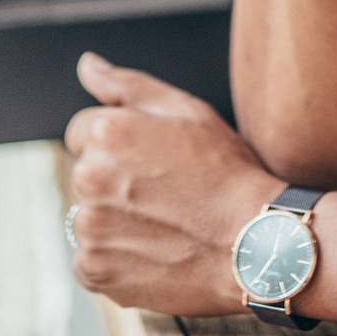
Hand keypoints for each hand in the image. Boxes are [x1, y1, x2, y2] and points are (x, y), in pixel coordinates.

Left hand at [64, 53, 283, 315]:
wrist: (253, 245)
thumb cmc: (227, 173)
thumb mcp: (187, 111)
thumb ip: (128, 84)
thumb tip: (87, 64)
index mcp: (107, 133)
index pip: (83, 131)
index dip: (121, 143)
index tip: (152, 161)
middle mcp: (89, 178)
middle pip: (86, 174)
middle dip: (115, 179)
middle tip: (166, 193)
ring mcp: (90, 228)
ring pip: (90, 217)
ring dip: (116, 220)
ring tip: (165, 225)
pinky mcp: (95, 271)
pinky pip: (91, 260)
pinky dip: (116, 259)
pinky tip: (155, 253)